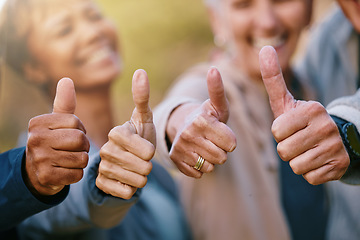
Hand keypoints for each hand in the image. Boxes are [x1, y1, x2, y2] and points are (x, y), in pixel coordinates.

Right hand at [25, 78, 89, 195]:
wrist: (36, 171)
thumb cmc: (53, 141)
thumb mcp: (57, 122)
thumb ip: (64, 103)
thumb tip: (67, 79)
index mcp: (38, 123)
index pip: (76, 122)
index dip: (80, 129)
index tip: (71, 134)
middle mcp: (35, 140)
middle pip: (80, 139)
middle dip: (83, 146)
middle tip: (74, 149)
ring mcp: (39, 160)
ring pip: (81, 158)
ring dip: (81, 161)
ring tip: (70, 159)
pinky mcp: (46, 178)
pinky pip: (77, 175)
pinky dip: (77, 174)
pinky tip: (66, 171)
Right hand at [96, 69, 154, 198]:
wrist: (127, 160)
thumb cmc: (139, 137)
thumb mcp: (144, 118)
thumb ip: (142, 97)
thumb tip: (140, 71)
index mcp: (116, 133)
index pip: (147, 151)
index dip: (151, 152)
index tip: (145, 148)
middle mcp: (106, 150)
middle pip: (143, 167)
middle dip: (148, 166)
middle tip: (140, 160)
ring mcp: (102, 168)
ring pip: (137, 182)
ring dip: (141, 178)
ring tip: (134, 169)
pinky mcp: (101, 184)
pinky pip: (127, 193)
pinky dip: (132, 189)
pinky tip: (126, 180)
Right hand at [167, 67, 236, 177]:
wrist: (185, 125)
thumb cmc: (208, 117)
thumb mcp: (217, 105)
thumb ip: (218, 90)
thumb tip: (213, 69)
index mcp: (201, 120)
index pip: (232, 145)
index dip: (230, 140)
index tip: (221, 132)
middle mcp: (188, 134)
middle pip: (222, 158)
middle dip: (221, 150)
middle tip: (212, 140)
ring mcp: (180, 148)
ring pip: (210, 167)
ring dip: (211, 159)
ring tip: (204, 147)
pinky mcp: (175, 160)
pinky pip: (198, 173)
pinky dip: (200, 167)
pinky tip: (196, 154)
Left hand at [259, 46, 348, 184]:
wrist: (334, 137)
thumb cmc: (301, 119)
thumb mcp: (286, 100)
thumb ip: (273, 78)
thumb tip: (265, 47)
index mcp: (311, 110)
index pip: (277, 131)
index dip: (280, 132)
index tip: (291, 127)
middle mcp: (326, 127)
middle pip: (284, 151)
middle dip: (287, 148)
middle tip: (299, 140)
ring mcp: (335, 147)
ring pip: (296, 166)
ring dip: (297, 161)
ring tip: (308, 149)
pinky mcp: (340, 166)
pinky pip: (310, 178)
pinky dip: (311, 172)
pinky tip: (318, 160)